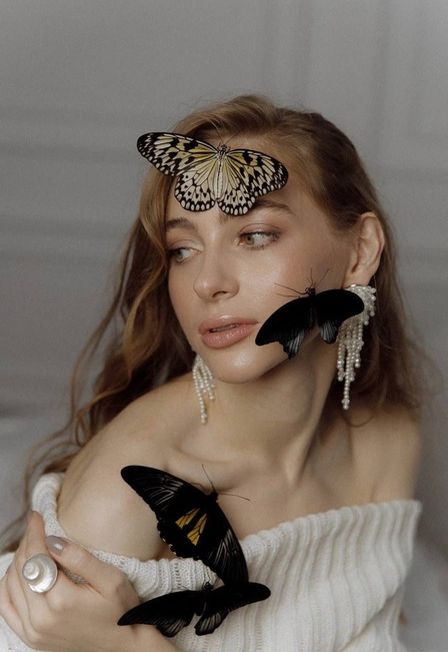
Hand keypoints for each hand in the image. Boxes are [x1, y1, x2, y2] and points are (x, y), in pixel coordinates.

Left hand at [0, 511, 154, 651]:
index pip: (37, 558)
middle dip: (26, 543)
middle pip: (21, 570)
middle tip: (36, 528)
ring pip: (10, 586)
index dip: (34, 533)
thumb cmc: (121, 610)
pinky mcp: (30, 639)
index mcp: (62, 600)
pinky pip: (6, 608)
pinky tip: (18, 573)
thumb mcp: (111, 579)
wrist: (121, 648)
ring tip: (31, 546)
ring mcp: (33, 631)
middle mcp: (41, 618)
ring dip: (17, 561)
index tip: (36, 516)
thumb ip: (80, 559)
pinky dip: (7, 587)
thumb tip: (52, 540)